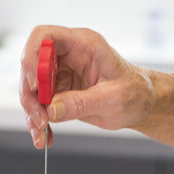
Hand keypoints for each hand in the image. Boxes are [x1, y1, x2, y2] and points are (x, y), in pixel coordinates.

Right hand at [19, 25, 154, 148]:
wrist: (142, 104)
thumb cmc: (135, 93)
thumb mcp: (113, 99)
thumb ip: (81, 103)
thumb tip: (52, 110)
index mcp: (83, 45)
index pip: (44, 36)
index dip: (32, 56)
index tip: (34, 84)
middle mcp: (68, 55)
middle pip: (32, 65)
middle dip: (30, 94)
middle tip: (39, 119)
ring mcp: (62, 73)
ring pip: (32, 88)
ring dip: (32, 112)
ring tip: (41, 134)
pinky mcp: (60, 91)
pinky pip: (41, 104)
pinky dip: (40, 121)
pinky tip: (45, 136)